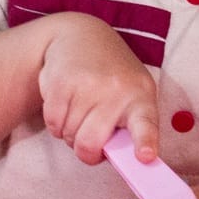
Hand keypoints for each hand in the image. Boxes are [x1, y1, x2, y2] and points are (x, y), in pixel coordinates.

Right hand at [36, 13, 159, 164]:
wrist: (82, 35)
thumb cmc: (113, 76)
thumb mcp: (132, 93)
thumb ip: (130, 128)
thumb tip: (121, 162)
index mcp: (141, 98)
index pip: (146, 125)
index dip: (145, 143)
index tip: (145, 157)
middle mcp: (116, 91)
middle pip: (90, 144)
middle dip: (85, 152)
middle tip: (88, 141)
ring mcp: (87, 86)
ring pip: (69, 136)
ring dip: (69, 134)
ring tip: (79, 112)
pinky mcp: (61, 83)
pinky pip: (53, 124)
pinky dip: (56, 124)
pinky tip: (65, 105)